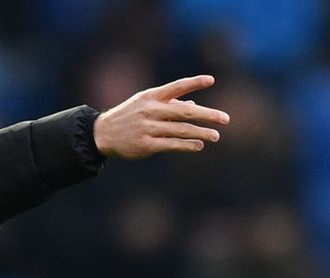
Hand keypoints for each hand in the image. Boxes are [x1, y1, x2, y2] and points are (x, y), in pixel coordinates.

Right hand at [93, 75, 229, 158]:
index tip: (211, 80)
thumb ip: (170, 104)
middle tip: (225, 119)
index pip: (176, 86)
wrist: (103, 133)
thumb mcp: (146, 104)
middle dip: (207, 115)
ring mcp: (148, 128)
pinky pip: (171, 145)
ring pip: (180, 130)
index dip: (194, 82)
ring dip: (200, 133)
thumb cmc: (130, 115)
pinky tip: (199, 146)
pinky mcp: (146, 144)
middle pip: (184, 111)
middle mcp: (151, 110)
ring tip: (216, 136)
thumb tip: (194, 106)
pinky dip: (187, 145)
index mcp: (151, 96)